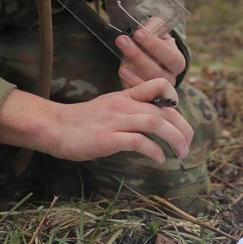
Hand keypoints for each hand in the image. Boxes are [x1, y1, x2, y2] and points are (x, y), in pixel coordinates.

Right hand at [0, 77, 192, 165]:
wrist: (54, 126)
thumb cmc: (81, 122)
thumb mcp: (109, 108)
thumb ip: (129, 112)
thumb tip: (153, 125)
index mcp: (125, 95)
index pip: (159, 84)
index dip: (174, 99)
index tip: (177, 117)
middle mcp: (124, 104)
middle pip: (165, 110)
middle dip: (183, 128)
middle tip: (188, 144)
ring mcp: (116, 120)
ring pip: (156, 123)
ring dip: (174, 139)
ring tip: (180, 153)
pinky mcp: (108, 137)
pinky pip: (139, 141)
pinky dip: (154, 151)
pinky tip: (159, 159)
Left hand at [116, 14, 184, 89]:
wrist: (148, 57)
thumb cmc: (154, 42)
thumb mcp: (158, 32)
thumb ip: (154, 27)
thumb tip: (145, 29)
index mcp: (177, 63)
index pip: (170, 56)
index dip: (154, 45)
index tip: (138, 33)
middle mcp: (170, 78)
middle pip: (156, 71)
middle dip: (137, 55)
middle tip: (122, 39)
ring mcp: (157, 90)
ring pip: (147, 83)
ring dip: (132, 69)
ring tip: (120, 56)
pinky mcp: (144, 96)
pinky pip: (138, 92)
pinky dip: (129, 81)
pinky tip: (122, 70)